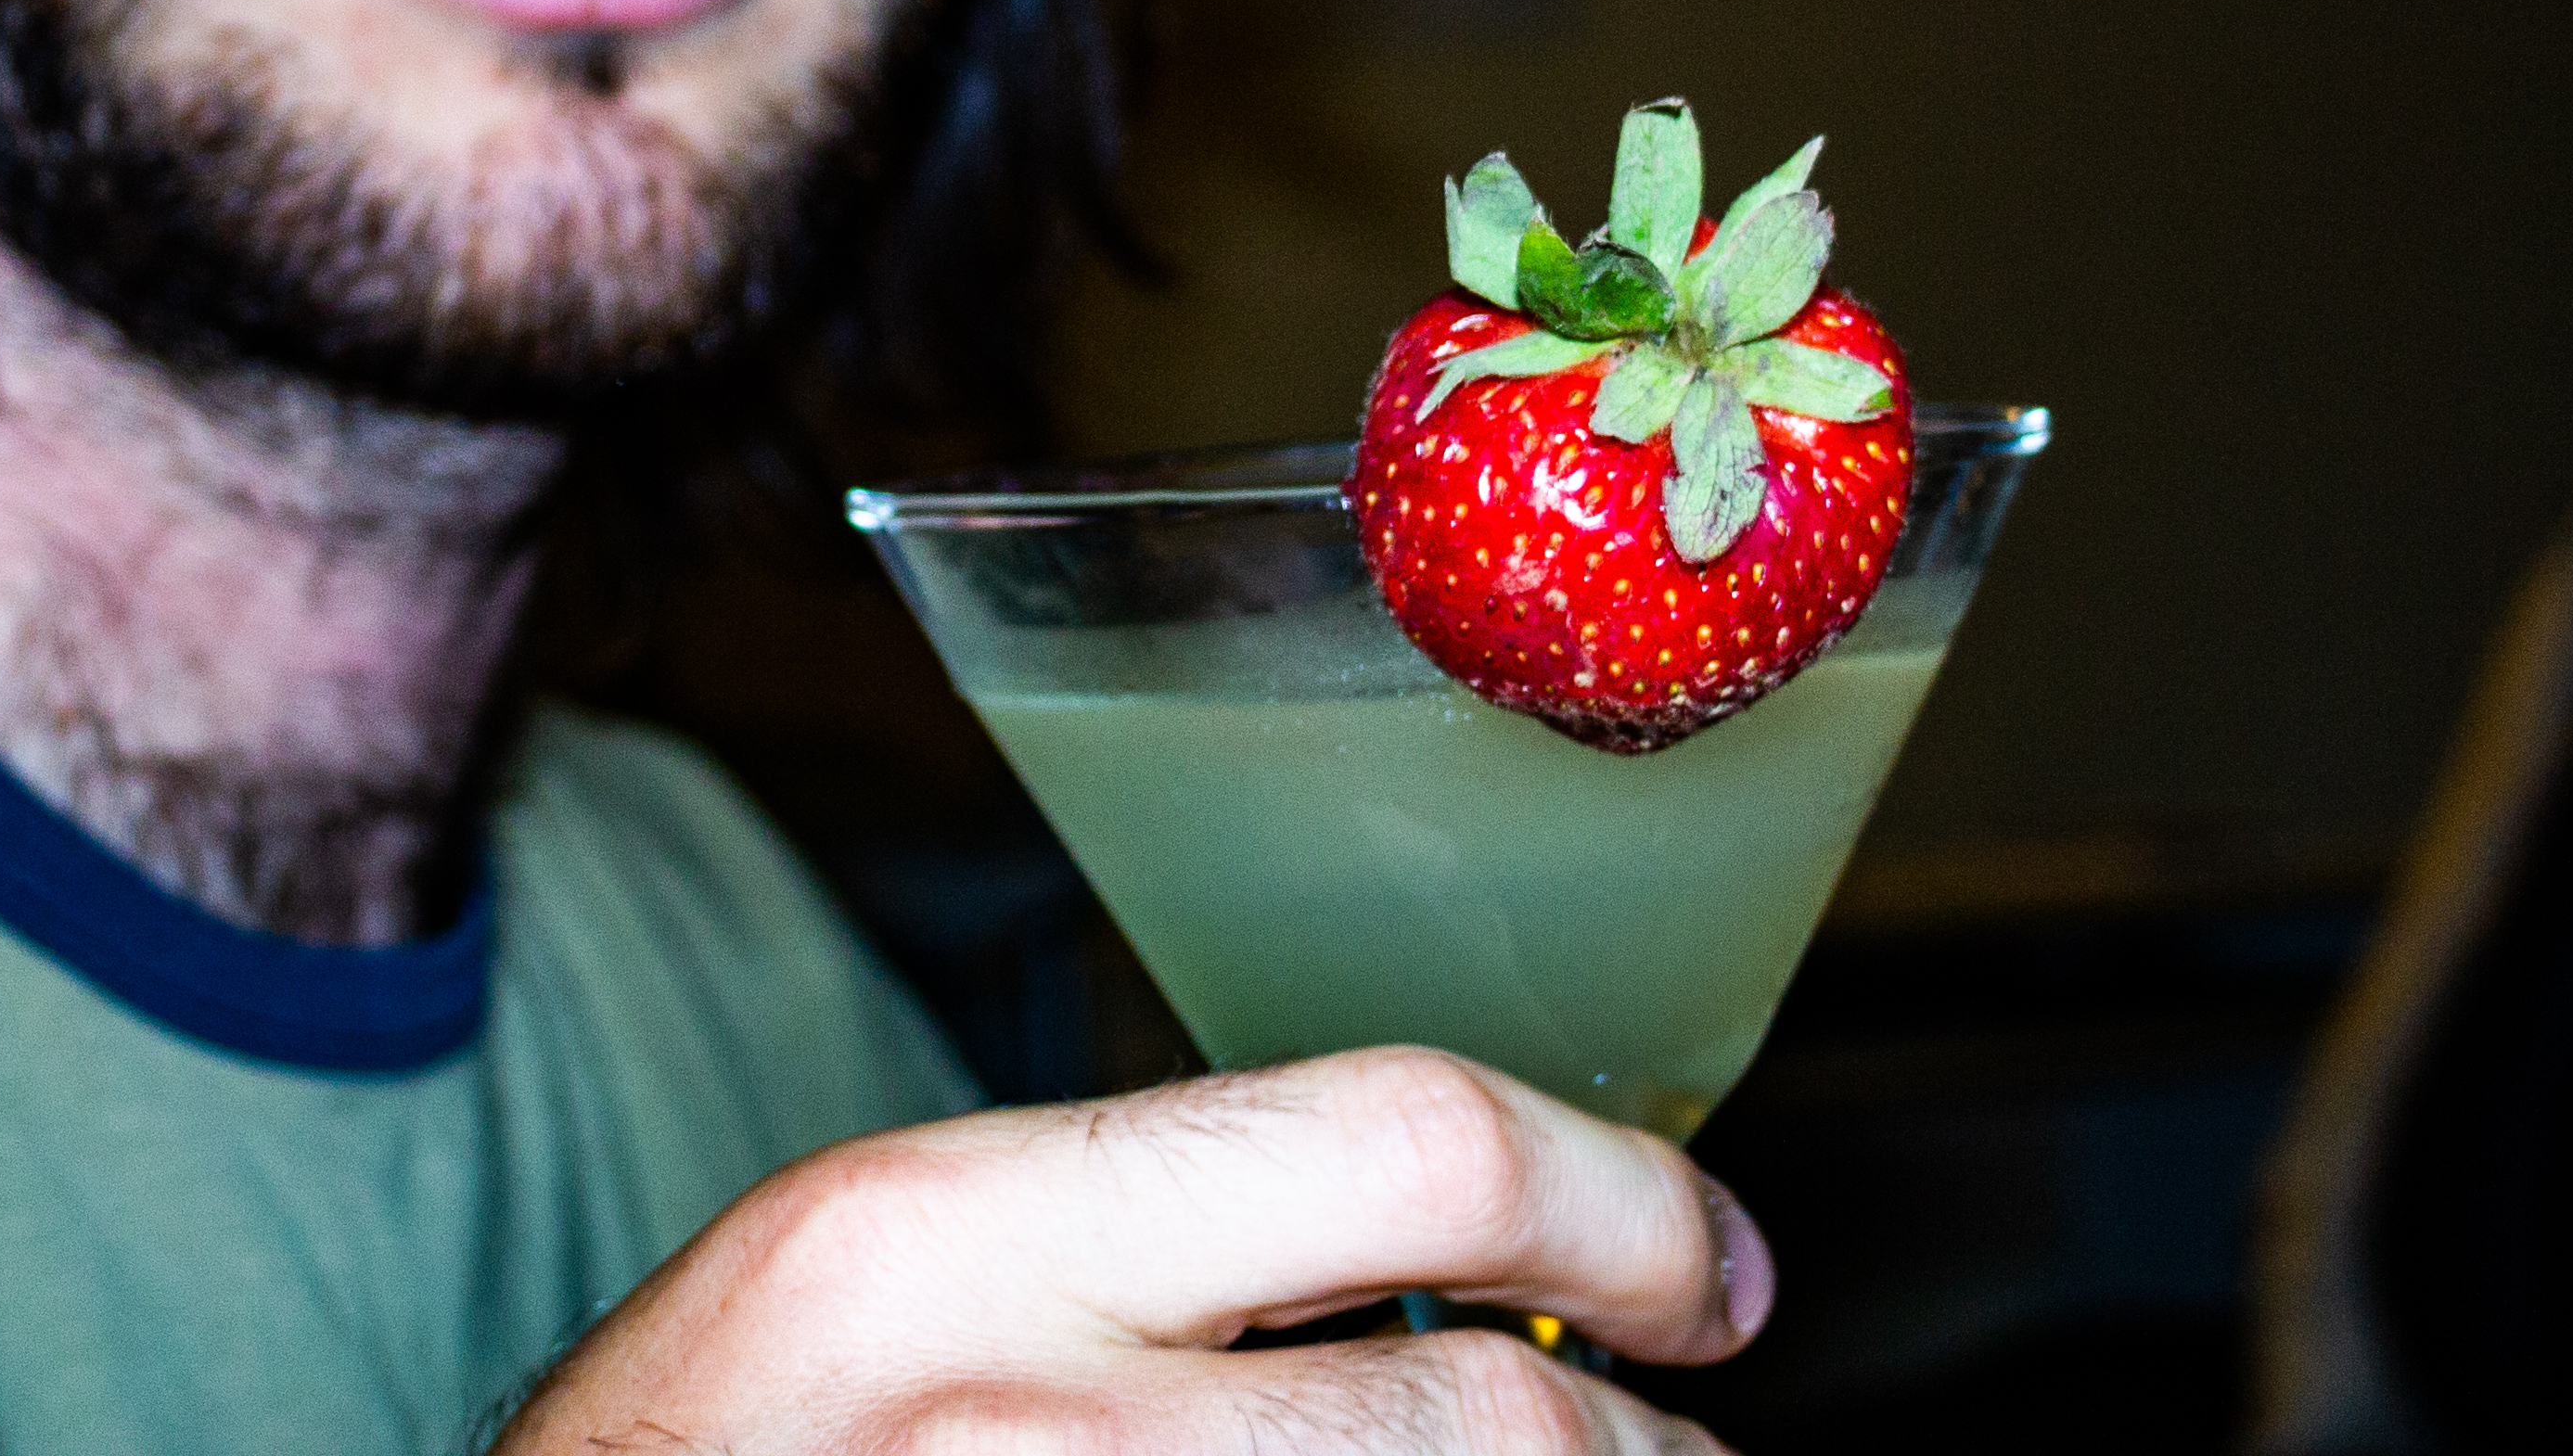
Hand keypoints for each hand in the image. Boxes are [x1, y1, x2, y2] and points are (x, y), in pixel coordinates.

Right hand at [501, 1046, 1774, 1449]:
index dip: (1620, 1211)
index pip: (1407, 1148)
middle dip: (1644, 1455)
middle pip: (1488, 1427)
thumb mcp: (873, 1301)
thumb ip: (1129, 1253)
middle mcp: (1007, 1428)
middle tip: (1677, 1452)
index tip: (1699, 1269)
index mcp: (941, 1243)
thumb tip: (1440, 1266)